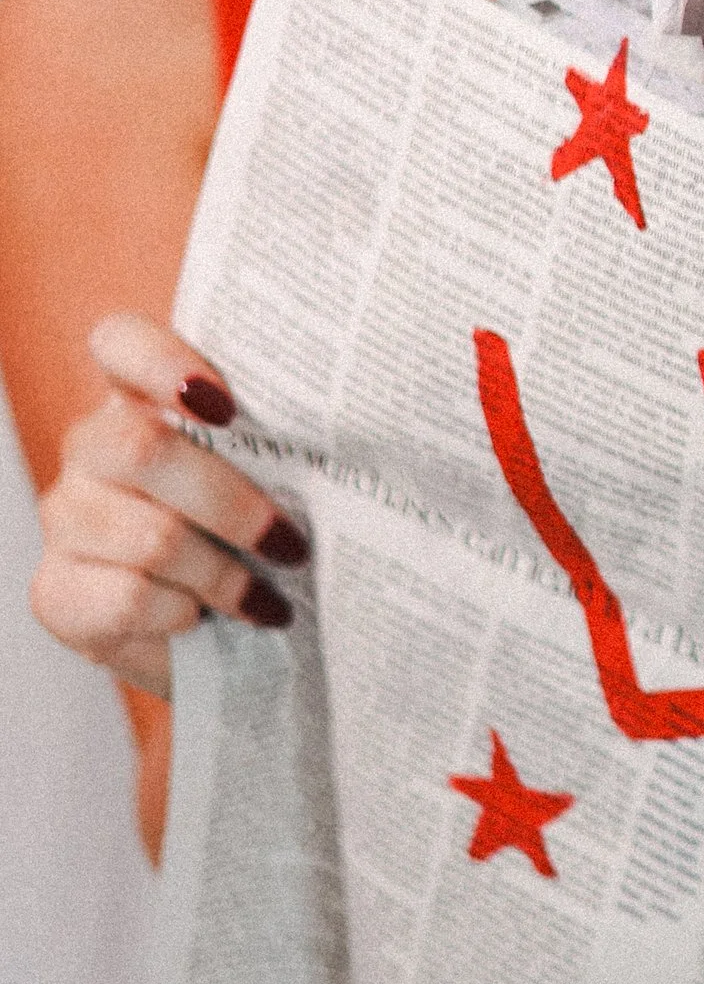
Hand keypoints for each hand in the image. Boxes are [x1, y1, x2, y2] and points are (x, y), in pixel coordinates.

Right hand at [30, 315, 304, 700]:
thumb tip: (367, 418)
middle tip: (289, 544)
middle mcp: (92, 448)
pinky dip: (183, 616)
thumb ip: (282, 442)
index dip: (163, 362)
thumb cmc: (251, 541)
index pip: (120, 342)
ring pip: (148, 535)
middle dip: (231, 504)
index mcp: (141, 399)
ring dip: (223, 576)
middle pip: (141, 448)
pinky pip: (127, 598)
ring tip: (264, 599)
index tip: (225, 405)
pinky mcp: (56, 592)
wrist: (216, 640)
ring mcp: (67, 518)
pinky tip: (203, 621)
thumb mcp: (271, 481)